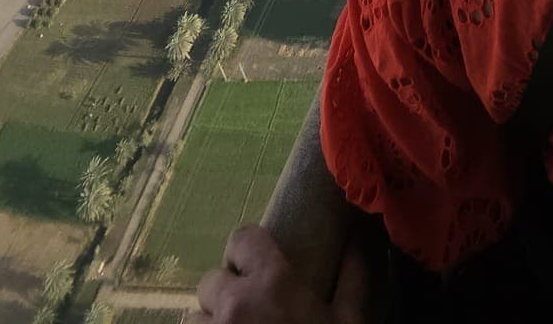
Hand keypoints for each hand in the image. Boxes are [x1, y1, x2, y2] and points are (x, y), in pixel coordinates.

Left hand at [197, 226, 368, 321]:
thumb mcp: (349, 323)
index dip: (247, 251)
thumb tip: (358, 238)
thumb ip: (353, 278)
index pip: (242, 239)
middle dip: (225, 295)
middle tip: (248, 316)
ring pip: (194, 320)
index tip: (256, 267)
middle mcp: (234, 304)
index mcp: (272, 283)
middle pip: (210, 282)